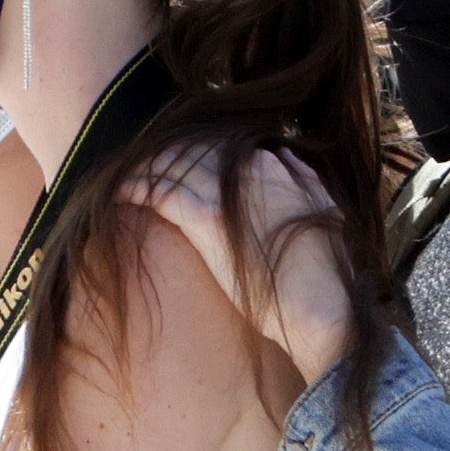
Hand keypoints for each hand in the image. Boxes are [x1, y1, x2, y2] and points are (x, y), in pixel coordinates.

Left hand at [149, 148, 356, 382]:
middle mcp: (252, 171)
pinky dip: (138, 189)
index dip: (195, 151)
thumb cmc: (328, 271)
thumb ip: (306, 180)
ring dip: (147, 169)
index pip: (222, 145)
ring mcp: (229, 193)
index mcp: (277, 168)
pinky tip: (121, 193)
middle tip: (143, 167)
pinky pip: (162, 192)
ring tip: (128, 177)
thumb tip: (283, 154)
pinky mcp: (207, 220)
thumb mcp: (327, 213)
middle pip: (194, 150)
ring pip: (174, 166)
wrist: (323, 305)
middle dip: (167, 156)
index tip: (179, 161)